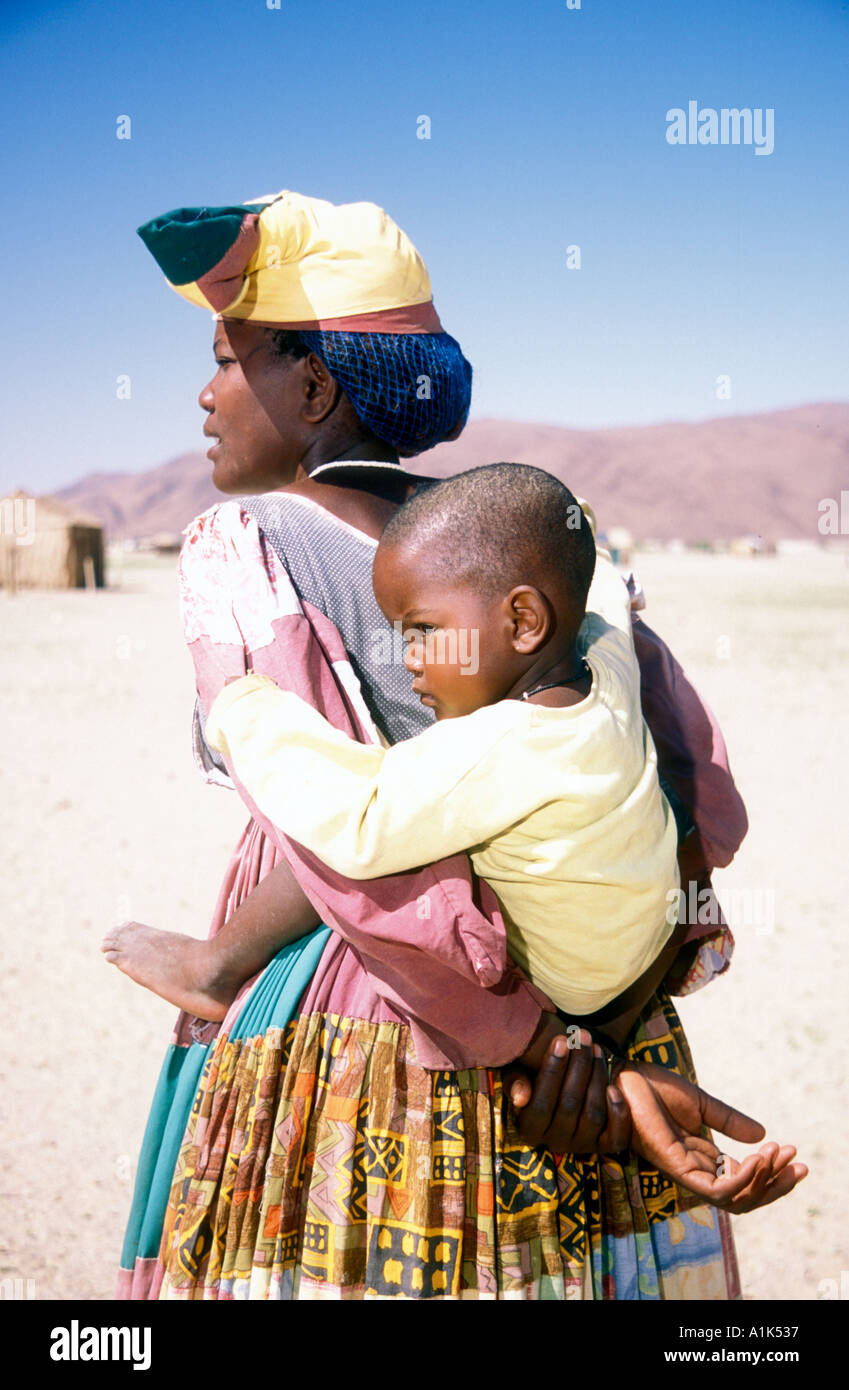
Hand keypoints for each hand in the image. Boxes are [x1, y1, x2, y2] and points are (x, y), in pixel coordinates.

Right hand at [504, 1025, 630, 1153]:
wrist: (568, 1091)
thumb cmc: (539, 1079)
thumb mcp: (519, 1077)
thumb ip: (515, 1082)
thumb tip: (521, 1096)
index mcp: (530, 1129)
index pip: (540, 1105)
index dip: (551, 1071)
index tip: (560, 1040)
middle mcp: (555, 1142)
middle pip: (569, 1106)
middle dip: (578, 1066)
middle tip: (583, 1036)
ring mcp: (582, 1145)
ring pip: (593, 1115)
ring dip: (597, 1078)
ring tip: (596, 1048)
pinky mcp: (605, 1147)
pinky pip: (616, 1137)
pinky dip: (617, 1112)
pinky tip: (614, 1086)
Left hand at [615, 1061, 807, 1212]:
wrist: (623, 1077)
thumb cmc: (652, 1089)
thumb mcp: (701, 1104)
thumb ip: (729, 1120)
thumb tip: (763, 1133)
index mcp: (704, 1158)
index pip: (745, 1180)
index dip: (772, 1171)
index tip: (794, 1152)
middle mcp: (696, 1171)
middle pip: (745, 1198)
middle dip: (776, 1185)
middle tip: (800, 1164)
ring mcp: (685, 1172)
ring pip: (734, 1200)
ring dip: (762, 1181)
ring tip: (776, 1154)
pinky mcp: (675, 1168)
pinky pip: (714, 1190)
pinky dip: (740, 1180)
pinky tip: (755, 1160)